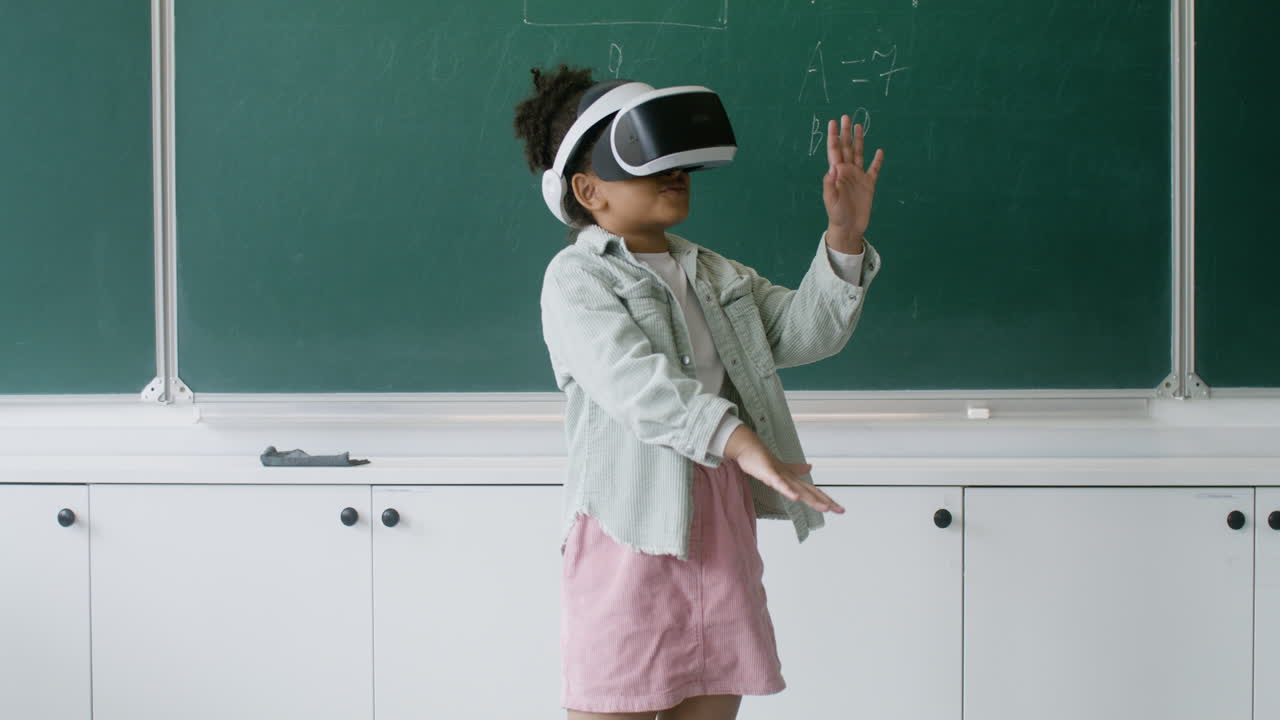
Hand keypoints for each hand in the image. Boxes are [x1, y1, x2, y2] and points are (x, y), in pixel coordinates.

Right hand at [722, 425, 844, 513]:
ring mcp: (780, 476)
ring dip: (812, 499)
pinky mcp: (769, 474)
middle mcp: (790, 478)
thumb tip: (809, 467)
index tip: (839, 509)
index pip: (813, 491)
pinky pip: (780, 484)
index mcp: (793, 479)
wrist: (748, 447)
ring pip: (799, 490)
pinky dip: (789, 491)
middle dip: (825, 502)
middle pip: (811, 492)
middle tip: (839, 510)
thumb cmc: (762, 459)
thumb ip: (796, 469)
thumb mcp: (781, 468)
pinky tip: (796, 498)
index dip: (826, 500)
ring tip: (824, 507)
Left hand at [822, 114, 883, 249]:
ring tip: (858, 126)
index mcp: (837, 173)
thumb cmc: (836, 215)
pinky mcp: (869, 184)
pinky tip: (880, 151)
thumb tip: (833, 166)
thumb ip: (831, 184)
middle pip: (847, 147)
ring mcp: (858, 177)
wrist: (848, 228)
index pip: (835, 150)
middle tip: (845, 116)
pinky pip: (874, 169)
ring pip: (859, 154)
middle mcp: (847, 171)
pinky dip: (877, 161)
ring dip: (859, 140)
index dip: (834, 136)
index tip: (833, 123)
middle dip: (845, 132)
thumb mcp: (831, 200)